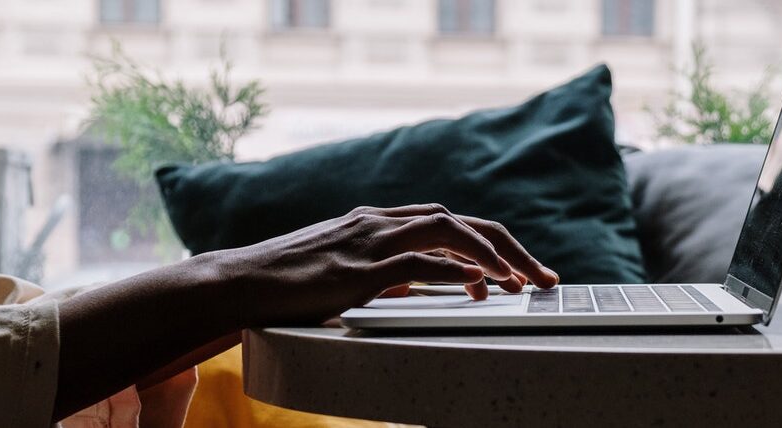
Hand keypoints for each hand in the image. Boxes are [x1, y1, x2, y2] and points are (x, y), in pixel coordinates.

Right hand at [204, 204, 558, 325]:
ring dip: (491, 254)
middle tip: (544, 278)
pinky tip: (478, 282)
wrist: (237, 283)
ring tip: (521, 282)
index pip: (451, 221)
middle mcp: (379, 222)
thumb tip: (420, 285)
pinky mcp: (355, 270)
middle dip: (510, 247)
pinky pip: (414, 263)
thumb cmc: (287, 283)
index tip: (522, 270)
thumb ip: (384, 272)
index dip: (493, 242)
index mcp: (379, 221)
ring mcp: (367, 242)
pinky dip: (452, 269)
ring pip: (446, 230)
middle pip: (461, 220)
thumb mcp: (346, 271)